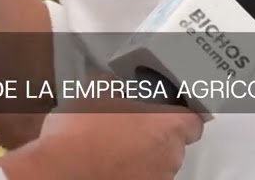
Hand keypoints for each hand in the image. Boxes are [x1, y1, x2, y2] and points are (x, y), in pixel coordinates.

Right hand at [0, 94, 204, 179]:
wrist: (58, 172)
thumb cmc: (82, 129)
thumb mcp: (99, 88)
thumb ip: (121, 86)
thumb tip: (120, 84)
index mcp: (168, 127)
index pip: (196, 120)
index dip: (183, 114)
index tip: (170, 110)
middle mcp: (170, 158)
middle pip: (175, 143)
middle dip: (158, 135)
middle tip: (133, 126)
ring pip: (158, 164)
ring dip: (144, 156)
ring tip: (115, 148)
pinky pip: (141, 178)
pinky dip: (130, 173)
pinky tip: (109, 165)